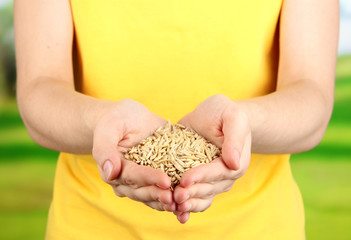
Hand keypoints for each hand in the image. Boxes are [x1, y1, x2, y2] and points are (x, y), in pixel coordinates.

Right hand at [92, 99, 174, 211]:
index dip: (149, 179)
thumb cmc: (116, 119)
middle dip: (159, 194)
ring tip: (183, 202)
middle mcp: (125, 180)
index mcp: (114, 169)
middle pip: (142, 191)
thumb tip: (109, 173)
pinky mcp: (153, 178)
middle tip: (176, 197)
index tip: (165, 181)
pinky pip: (162, 191)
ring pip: (152, 196)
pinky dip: (173, 196)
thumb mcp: (109, 127)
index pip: (132, 176)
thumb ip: (105, 149)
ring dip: (166, 201)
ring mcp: (140, 181)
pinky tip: (188, 198)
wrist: (128, 117)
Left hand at [174, 94, 250, 222]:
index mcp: (235, 163)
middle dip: (191, 193)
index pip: (217, 172)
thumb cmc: (224, 112)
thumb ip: (235, 138)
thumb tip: (234, 163)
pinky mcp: (197, 180)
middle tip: (174, 196)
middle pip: (208, 189)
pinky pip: (194, 197)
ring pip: (201, 197)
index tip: (184, 180)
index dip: (201, 177)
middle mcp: (224, 176)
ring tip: (172, 206)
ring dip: (187, 204)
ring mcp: (211, 181)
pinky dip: (185, 205)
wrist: (213, 115)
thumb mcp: (232, 117)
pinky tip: (173, 211)